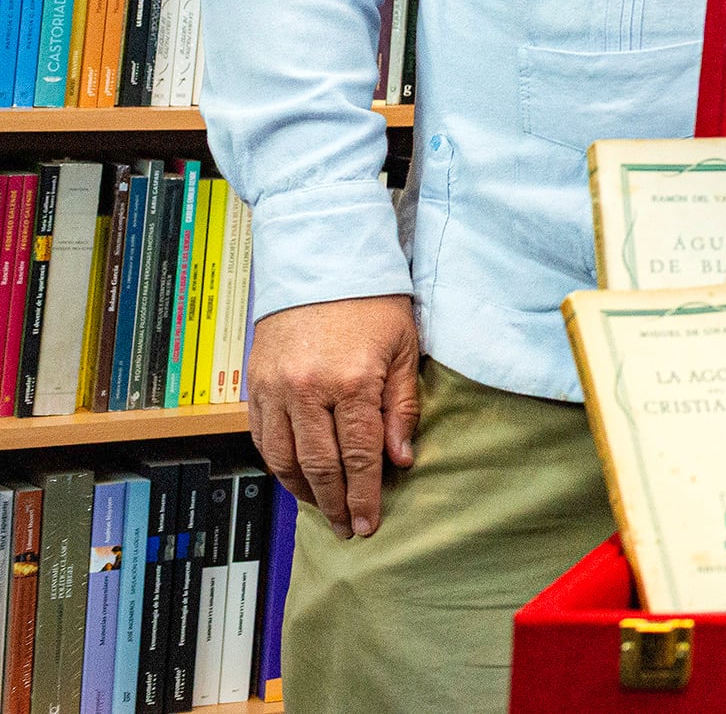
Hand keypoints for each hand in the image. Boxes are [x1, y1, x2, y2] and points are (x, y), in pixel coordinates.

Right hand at [247, 294, 421, 539]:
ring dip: (305, 491)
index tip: (371, 524)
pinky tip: (296, 478)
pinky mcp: (255, 385)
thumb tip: (401, 459)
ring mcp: (276, 390)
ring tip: (326, 510)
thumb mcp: (404, 348)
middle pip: (320, 466)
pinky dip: (278, 465)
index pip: (359, 456)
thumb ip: (401, 407)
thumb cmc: (372, 301)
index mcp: (351, 382)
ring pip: (285, 459)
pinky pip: (263, 439)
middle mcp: (308, 391)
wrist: (321, 262)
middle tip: (350, 530)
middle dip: (337, 504)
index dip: (366, 495)